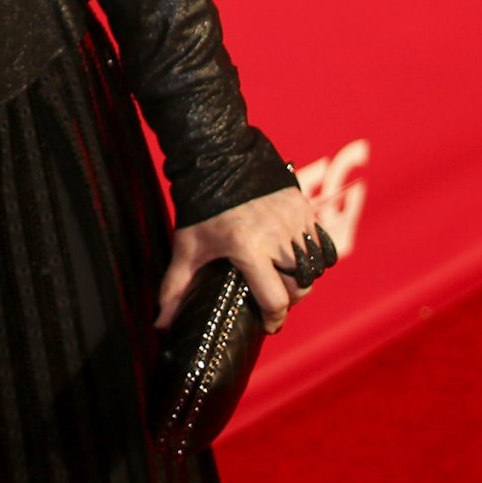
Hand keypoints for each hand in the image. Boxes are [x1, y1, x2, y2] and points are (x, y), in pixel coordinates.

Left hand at [156, 186, 330, 335]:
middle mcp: (278, 238)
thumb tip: (161, 323)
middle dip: (289, 300)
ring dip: (303, 279)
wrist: (217, 158)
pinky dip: (313, 256)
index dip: (273, 319)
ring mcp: (295, 222)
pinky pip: (320, 243)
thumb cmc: (200, 206)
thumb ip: (174, 288)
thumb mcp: (186, 248)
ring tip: (285, 280)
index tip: (267, 324)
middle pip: (301, 287)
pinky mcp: (304, 207)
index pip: (276, 300)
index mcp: (250, 250)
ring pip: (314, 267)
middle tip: (273, 301)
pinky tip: (296, 258)